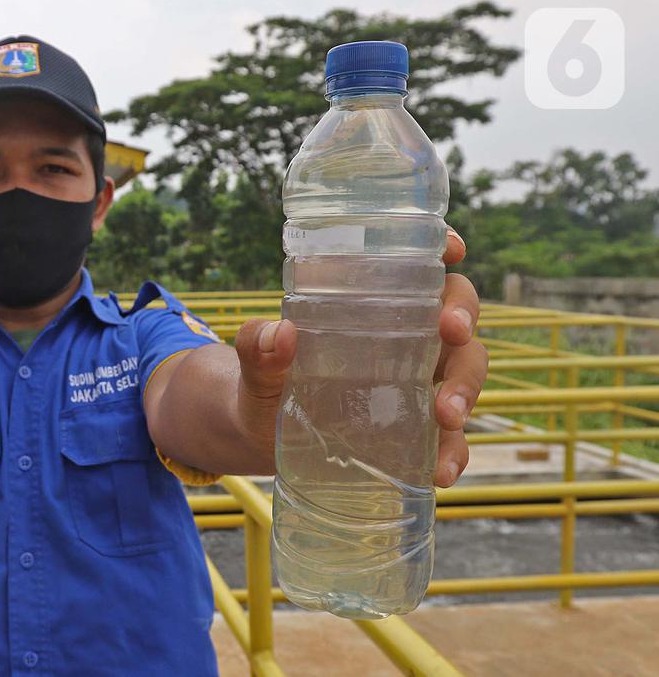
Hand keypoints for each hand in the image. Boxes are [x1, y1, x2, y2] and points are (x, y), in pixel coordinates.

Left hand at [232, 227, 485, 487]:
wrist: (259, 437)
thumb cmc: (264, 383)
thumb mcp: (256, 366)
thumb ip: (258, 349)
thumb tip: (279, 332)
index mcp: (373, 307)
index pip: (419, 268)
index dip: (445, 250)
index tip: (451, 250)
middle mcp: (407, 339)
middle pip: (455, 316)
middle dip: (462, 318)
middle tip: (450, 333)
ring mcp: (418, 384)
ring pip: (465, 373)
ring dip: (465, 390)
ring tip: (446, 417)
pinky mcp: (418, 431)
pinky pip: (450, 440)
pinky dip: (452, 454)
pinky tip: (441, 472)